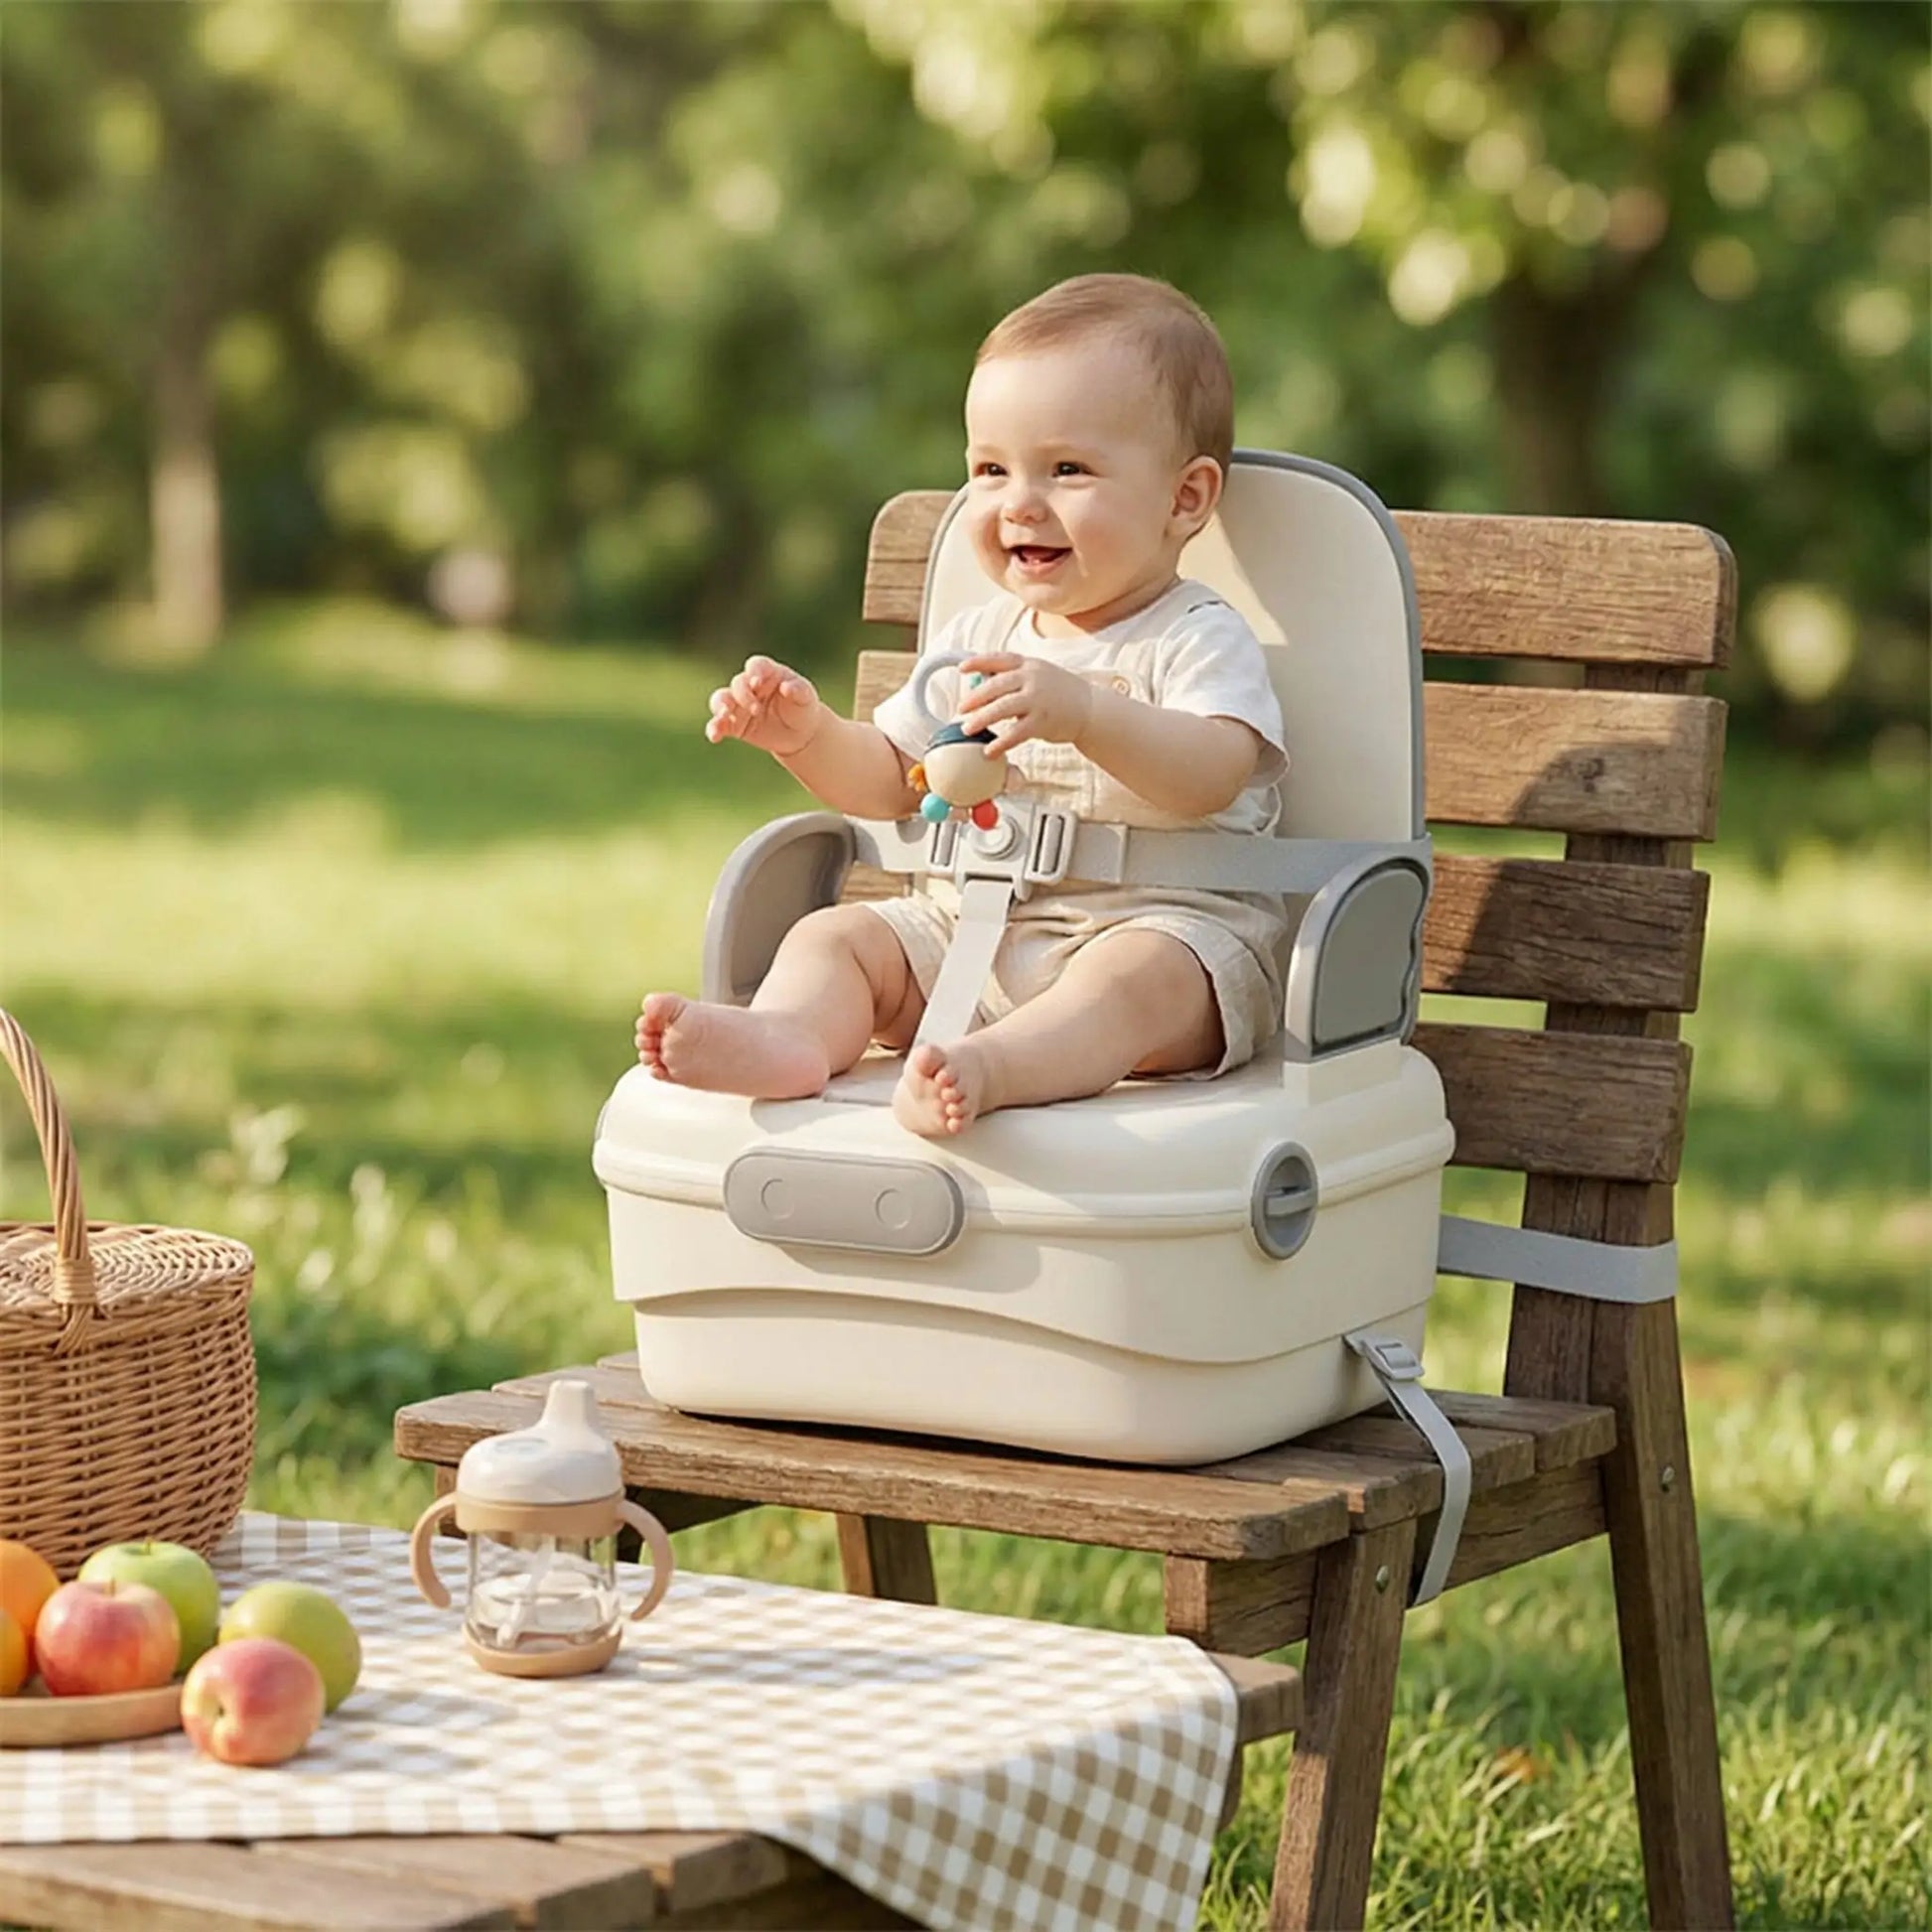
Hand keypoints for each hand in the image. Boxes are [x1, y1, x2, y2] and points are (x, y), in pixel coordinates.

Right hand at [706, 656, 822, 755]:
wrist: (799, 733)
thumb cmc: (803, 708)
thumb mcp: (807, 698)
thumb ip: (799, 690)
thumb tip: (786, 687)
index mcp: (768, 673)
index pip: (756, 665)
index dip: (754, 671)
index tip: (757, 682)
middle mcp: (750, 686)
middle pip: (739, 683)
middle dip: (744, 696)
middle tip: (757, 710)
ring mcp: (740, 704)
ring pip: (721, 699)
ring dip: (720, 705)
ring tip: (724, 714)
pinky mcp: (734, 724)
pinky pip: (719, 723)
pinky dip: (714, 728)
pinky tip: (714, 736)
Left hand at [956, 653, 1094, 753]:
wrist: (1091, 708)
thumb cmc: (1059, 692)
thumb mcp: (1039, 675)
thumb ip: (1014, 677)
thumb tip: (982, 683)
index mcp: (1029, 664)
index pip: (999, 659)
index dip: (978, 662)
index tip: (961, 668)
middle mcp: (1033, 678)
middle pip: (996, 685)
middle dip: (975, 698)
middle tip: (960, 709)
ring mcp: (1038, 699)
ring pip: (1002, 708)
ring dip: (982, 719)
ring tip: (967, 728)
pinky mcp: (1043, 721)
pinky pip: (1016, 733)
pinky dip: (1001, 742)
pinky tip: (989, 751)